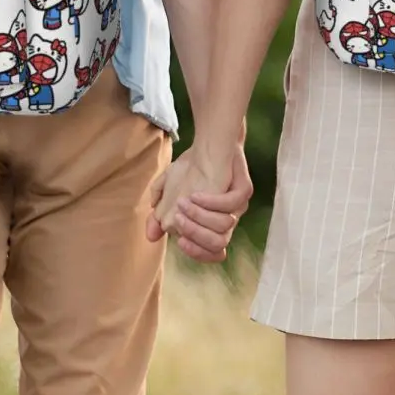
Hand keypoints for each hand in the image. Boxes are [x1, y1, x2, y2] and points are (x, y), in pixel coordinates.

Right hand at [146, 143, 251, 263]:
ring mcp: (238, 206)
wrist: (210, 142)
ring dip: (200, 217)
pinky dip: (211, 202)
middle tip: (177, 219)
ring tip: (183, 203)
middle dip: (195, 235)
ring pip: (224, 226)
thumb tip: (151, 236)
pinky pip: (231, 203)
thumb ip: (159, 214)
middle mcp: (228, 219)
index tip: (179, 242)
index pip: (211, 252)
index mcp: (213, 225)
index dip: (196, 252)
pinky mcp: (244, 190)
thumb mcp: (169, 190)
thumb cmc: (191, 169)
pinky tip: (195, 194)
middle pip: (218, 244)